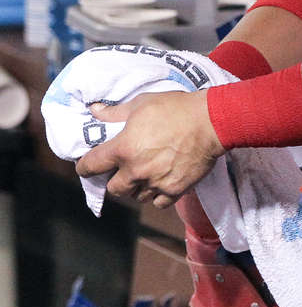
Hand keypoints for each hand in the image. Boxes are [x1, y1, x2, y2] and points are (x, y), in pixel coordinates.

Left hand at [75, 90, 224, 208]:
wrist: (211, 121)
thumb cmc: (175, 108)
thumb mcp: (142, 103)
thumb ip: (115, 112)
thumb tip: (93, 111)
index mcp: (123, 149)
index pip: (91, 166)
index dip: (85, 166)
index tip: (88, 165)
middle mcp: (136, 170)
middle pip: (114, 189)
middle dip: (116, 179)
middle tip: (125, 168)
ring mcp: (155, 183)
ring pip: (136, 196)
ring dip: (137, 187)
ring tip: (146, 173)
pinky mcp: (175, 190)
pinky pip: (158, 202)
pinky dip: (157, 195)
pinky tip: (161, 182)